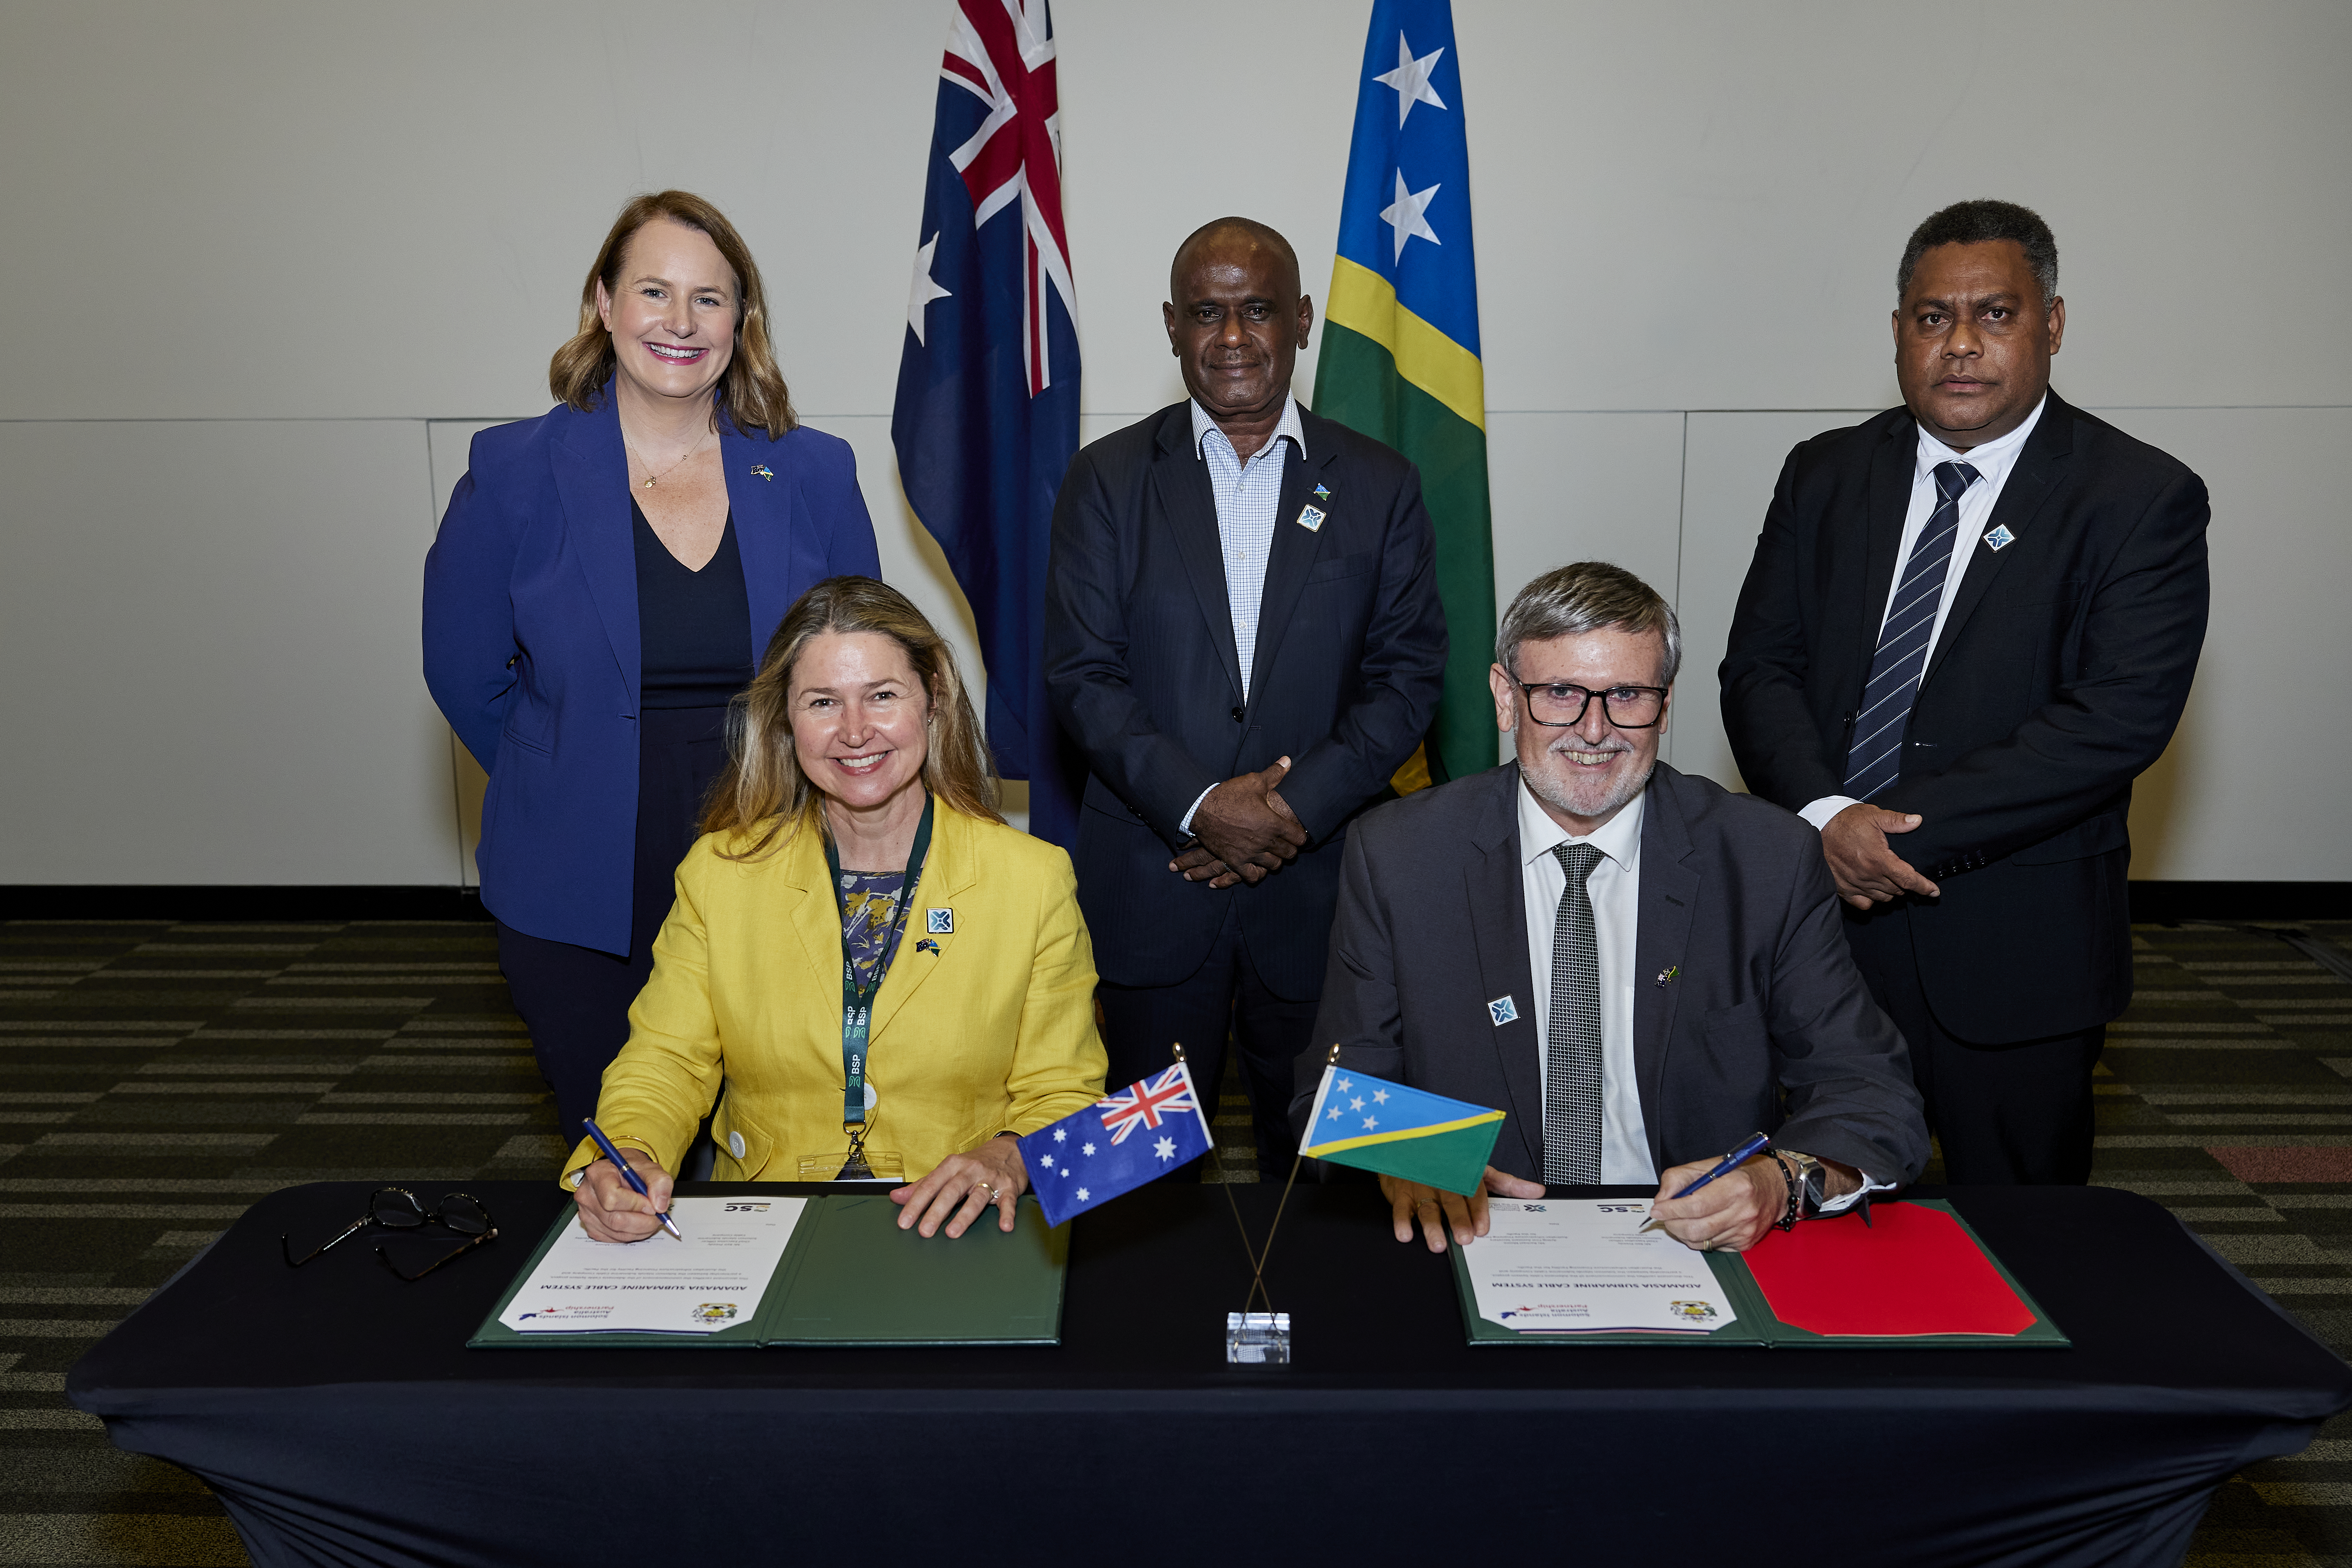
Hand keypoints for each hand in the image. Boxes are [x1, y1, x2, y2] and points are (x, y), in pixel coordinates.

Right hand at [572, 1150, 675, 1243]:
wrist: (622, 1175)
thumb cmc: (632, 1170)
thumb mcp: (651, 1168)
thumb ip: (660, 1182)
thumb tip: (659, 1206)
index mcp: (597, 1174)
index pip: (612, 1198)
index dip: (636, 1205)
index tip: (651, 1204)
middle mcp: (587, 1195)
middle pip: (615, 1220)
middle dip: (643, 1222)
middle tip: (657, 1216)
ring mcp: (587, 1214)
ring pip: (617, 1233)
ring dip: (640, 1230)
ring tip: (650, 1218)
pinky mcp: (592, 1228)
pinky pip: (614, 1239)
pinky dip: (632, 1234)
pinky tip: (638, 1222)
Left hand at [890, 1135, 1028, 1238]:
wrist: (1010, 1150)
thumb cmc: (974, 1164)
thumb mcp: (947, 1170)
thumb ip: (923, 1185)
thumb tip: (896, 1197)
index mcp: (952, 1165)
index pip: (930, 1185)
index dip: (916, 1204)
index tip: (905, 1222)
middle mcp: (970, 1170)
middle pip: (951, 1191)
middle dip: (936, 1211)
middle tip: (925, 1231)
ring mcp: (990, 1179)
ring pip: (977, 1197)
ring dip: (964, 1215)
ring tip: (953, 1232)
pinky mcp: (1009, 1187)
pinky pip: (1008, 1201)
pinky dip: (1007, 1213)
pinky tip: (1004, 1225)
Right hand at [1169, 760, 1307, 886]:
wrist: (1200, 809)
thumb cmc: (1228, 795)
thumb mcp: (1253, 781)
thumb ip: (1274, 774)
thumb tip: (1288, 761)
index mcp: (1273, 823)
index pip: (1299, 838)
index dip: (1301, 835)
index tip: (1298, 832)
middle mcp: (1265, 841)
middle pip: (1289, 854)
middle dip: (1290, 848)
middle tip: (1286, 842)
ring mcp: (1250, 853)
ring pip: (1274, 865)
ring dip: (1276, 860)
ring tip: (1273, 852)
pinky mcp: (1236, 861)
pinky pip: (1253, 876)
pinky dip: (1258, 873)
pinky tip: (1257, 865)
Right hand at [1380, 1165, 1545, 1252]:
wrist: (1411, 1149)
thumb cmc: (1449, 1166)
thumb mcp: (1479, 1171)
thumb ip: (1507, 1183)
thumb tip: (1537, 1191)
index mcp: (1463, 1175)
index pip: (1473, 1192)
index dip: (1478, 1210)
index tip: (1482, 1228)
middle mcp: (1443, 1181)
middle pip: (1451, 1201)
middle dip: (1458, 1220)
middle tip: (1464, 1239)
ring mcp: (1421, 1187)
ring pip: (1427, 1208)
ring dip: (1432, 1226)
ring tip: (1437, 1244)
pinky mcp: (1401, 1193)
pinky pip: (1400, 1208)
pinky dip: (1402, 1221)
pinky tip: (1405, 1234)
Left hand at [1644, 1155, 1786, 1252]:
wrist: (1775, 1188)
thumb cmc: (1740, 1173)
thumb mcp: (1709, 1165)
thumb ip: (1679, 1178)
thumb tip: (1661, 1201)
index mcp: (1737, 1187)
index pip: (1696, 1205)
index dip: (1672, 1209)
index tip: (1657, 1209)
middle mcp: (1744, 1211)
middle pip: (1696, 1229)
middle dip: (1672, 1224)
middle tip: (1665, 1216)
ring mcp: (1746, 1231)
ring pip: (1700, 1242)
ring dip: (1683, 1232)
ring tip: (1682, 1218)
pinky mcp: (1745, 1244)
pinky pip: (1711, 1247)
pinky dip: (1699, 1238)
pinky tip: (1702, 1224)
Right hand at [1821, 803, 1940, 910]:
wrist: (1819, 827)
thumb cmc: (1846, 821)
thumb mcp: (1874, 815)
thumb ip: (1897, 821)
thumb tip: (1917, 821)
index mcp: (1879, 859)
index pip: (1908, 880)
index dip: (1924, 887)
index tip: (1934, 892)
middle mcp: (1868, 875)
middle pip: (1897, 890)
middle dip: (1906, 885)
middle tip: (1906, 875)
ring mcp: (1855, 884)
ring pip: (1883, 898)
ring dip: (1891, 891)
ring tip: (1891, 881)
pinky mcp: (1843, 889)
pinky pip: (1864, 903)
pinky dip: (1872, 900)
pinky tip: (1874, 890)